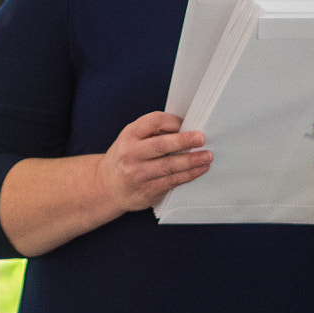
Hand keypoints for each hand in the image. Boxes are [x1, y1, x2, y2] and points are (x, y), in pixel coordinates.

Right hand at [94, 111, 211, 214]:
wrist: (107, 187)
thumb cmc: (125, 159)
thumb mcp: (131, 139)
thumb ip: (153, 132)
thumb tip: (186, 129)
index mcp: (129, 135)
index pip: (154, 122)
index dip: (173, 121)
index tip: (188, 123)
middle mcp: (131, 154)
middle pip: (161, 145)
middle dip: (184, 141)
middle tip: (202, 139)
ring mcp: (138, 174)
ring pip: (169, 166)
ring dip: (192, 161)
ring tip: (207, 156)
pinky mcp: (147, 191)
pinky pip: (172, 181)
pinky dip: (188, 175)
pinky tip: (199, 170)